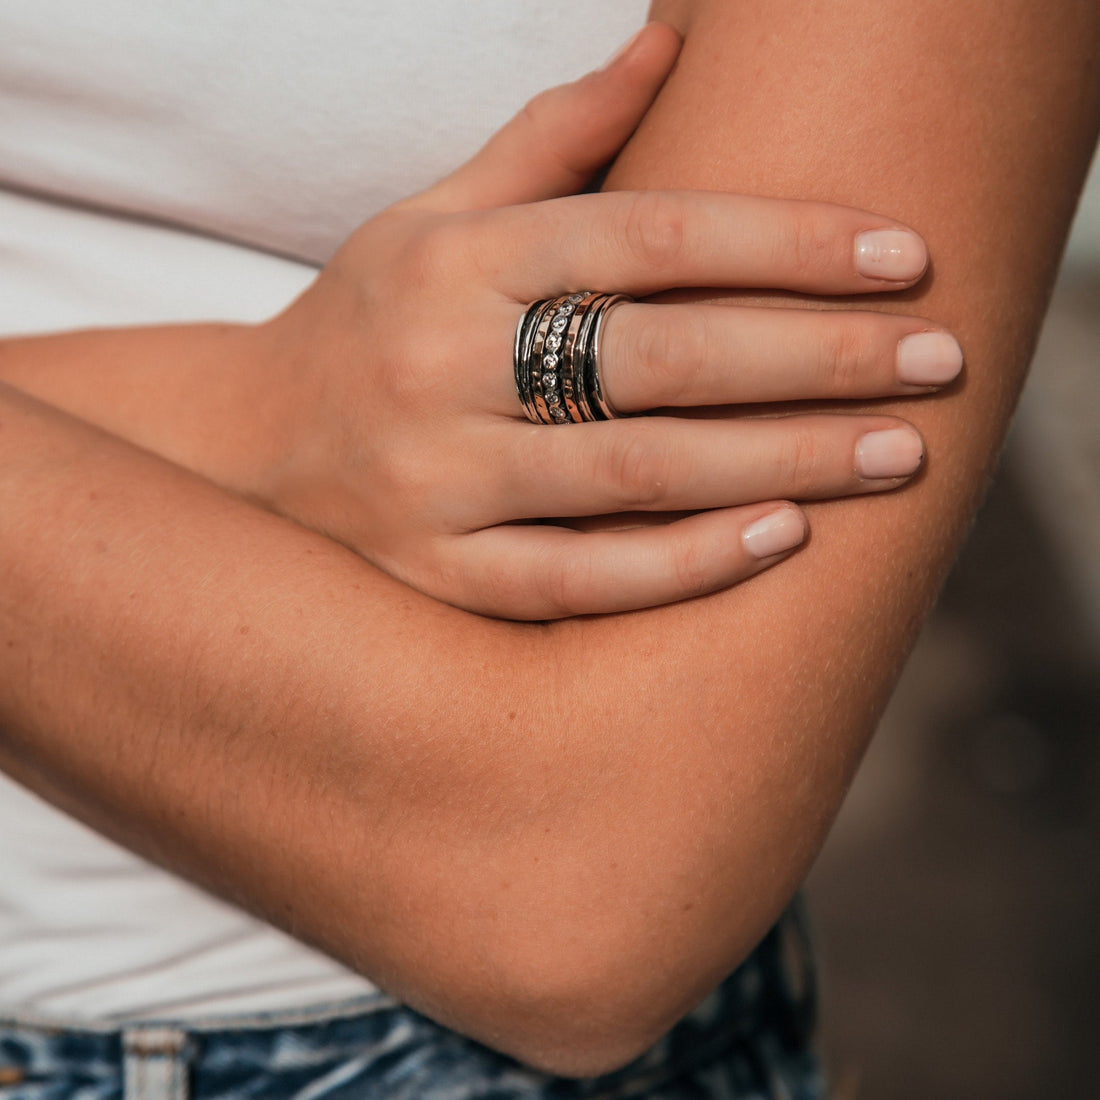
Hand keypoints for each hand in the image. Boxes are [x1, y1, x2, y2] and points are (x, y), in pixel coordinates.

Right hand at [252, 22, 960, 618]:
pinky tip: (784, 540)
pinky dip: (685, 564)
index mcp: (456, 259)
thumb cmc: (370, 320)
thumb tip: (673, 37)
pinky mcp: (439, 574)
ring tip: (895, 455)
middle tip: (936, 364)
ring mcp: (437, 481)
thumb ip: (553, 139)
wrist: (248, 447)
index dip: (788, 241)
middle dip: (815, 358)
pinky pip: (578, 578)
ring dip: (781, 464)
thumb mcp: (437, 213)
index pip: (649, 233)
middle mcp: (442, 367)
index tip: (904, 255)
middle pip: (662, 357)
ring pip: (634, 474)